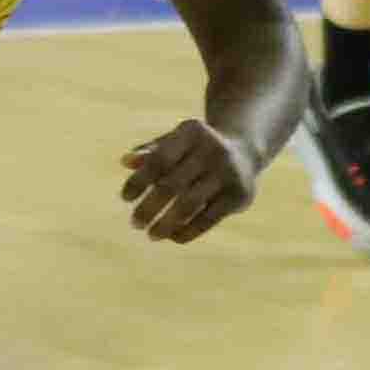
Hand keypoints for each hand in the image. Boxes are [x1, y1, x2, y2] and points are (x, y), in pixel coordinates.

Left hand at [119, 115, 257, 240]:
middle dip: (149, 207)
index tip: (125, 198)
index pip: (159, 159)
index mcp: (192, 132)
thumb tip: (125, 162)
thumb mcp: (176, 143)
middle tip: (135, 223)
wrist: (245, 153)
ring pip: (189, 205)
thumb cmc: (196, 150)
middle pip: (172, 185)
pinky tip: (173, 236)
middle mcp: (212, 149)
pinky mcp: (239, 195)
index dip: (140, 180)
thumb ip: (151, 152)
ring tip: (151, 235)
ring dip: (166, 223)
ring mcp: (228, 173)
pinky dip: (188, 230)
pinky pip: (208, 218)